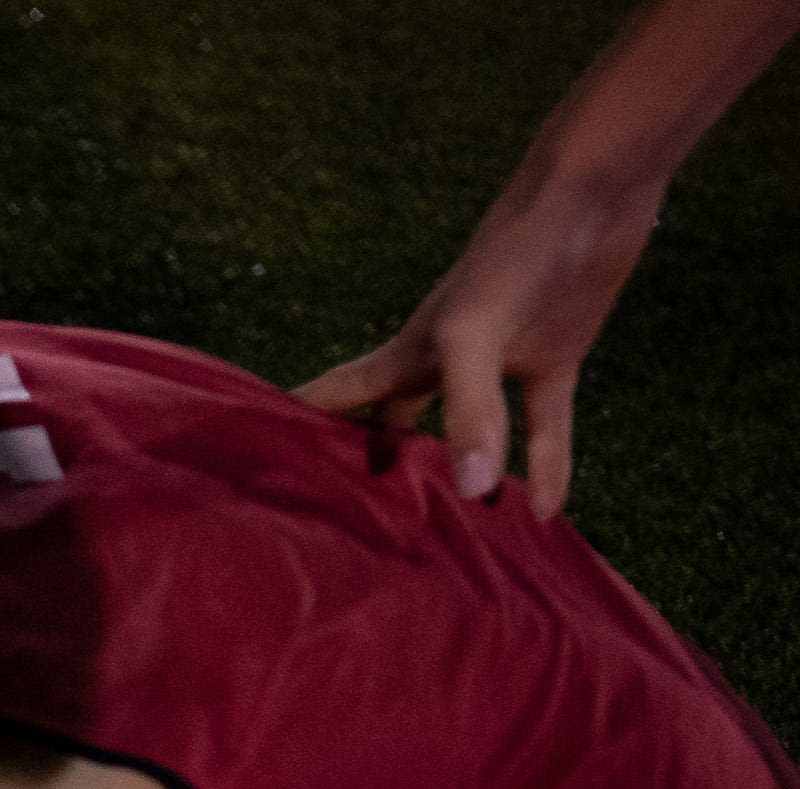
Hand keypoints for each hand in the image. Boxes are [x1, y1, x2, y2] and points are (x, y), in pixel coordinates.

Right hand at [293, 166, 664, 516]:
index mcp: (410, 350)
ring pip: (470, 431)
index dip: (307, 418)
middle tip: (355, 514)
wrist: (591, 194)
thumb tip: (470, 492)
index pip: (343, 391)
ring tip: (448, 524)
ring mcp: (501, 361)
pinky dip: (545, 466)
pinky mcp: (552, 359)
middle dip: (375, 458)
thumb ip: (472, 411)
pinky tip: (543, 509)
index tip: (267, 456)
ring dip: (461, 471)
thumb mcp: (477, 334)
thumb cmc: (515, 254)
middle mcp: (446, 361)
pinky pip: (543, 427)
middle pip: (396, 416)